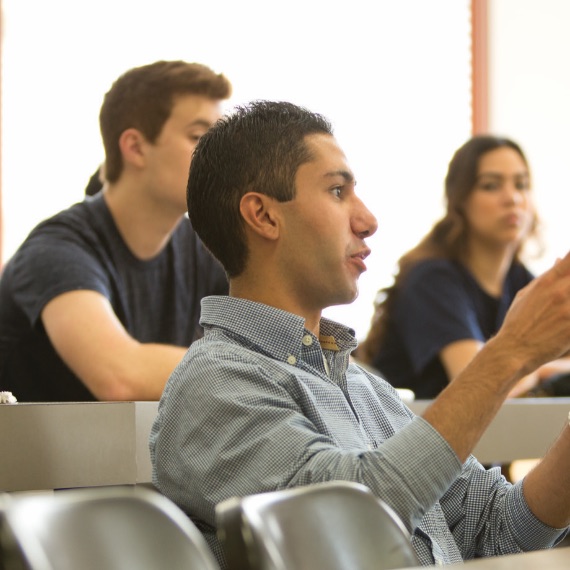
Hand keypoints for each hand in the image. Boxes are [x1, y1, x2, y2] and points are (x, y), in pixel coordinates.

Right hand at [495, 251, 569, 376]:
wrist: (514, 350)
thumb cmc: (517, 322)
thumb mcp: (525, 295)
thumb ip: (546, 277)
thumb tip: (560, 258)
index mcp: (546, 282)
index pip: (569, 259)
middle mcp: (560, 293)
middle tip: (565, 297)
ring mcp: (568, 310)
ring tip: (564, 307)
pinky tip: (565, 319)